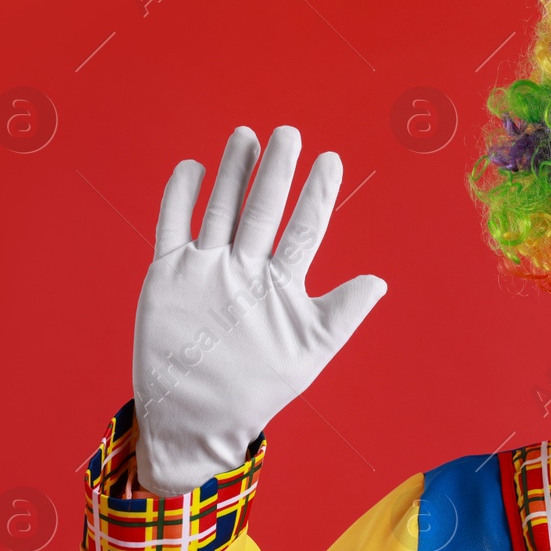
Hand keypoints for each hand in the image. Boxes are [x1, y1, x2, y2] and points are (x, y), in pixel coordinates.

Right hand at [131, 125, 385, 495]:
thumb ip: (342, 313)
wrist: (197, 417)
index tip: (331, 160)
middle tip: (288, 134)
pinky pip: (174, 229)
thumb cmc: (260, 387)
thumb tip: (380, 281)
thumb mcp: (310, 351)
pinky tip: (192, 168)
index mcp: (282, 283)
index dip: (318, 196)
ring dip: (233, 176)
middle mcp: (246, 269)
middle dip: (276, 173)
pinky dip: (180, 199)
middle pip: (263, 210)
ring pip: (223, 211)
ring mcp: (207, 269)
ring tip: (246, 137)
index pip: (305, 230)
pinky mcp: (170, 276)